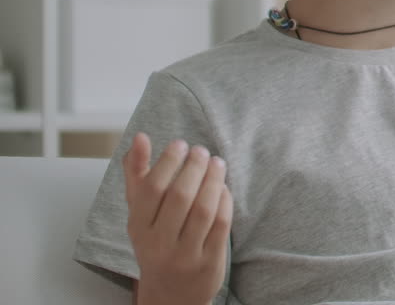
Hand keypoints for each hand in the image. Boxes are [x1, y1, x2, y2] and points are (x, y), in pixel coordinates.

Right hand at [123, 132, 232, 304]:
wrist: (169, 292)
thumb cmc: (155, 241)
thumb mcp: (139, 213)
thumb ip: (137, 174)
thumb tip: (140, 137)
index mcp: (138, 228)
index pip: (152, 190)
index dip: (168, 163)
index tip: (181, 144)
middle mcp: (158, 243)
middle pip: (180, 197)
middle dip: (194, 168)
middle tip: (202, 150)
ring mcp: (185, 255)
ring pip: (203, 210)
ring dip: (213, 180)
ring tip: (217, 162)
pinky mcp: (209, 263)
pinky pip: (221, 225)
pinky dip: (224, 201)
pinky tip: (224, 187)